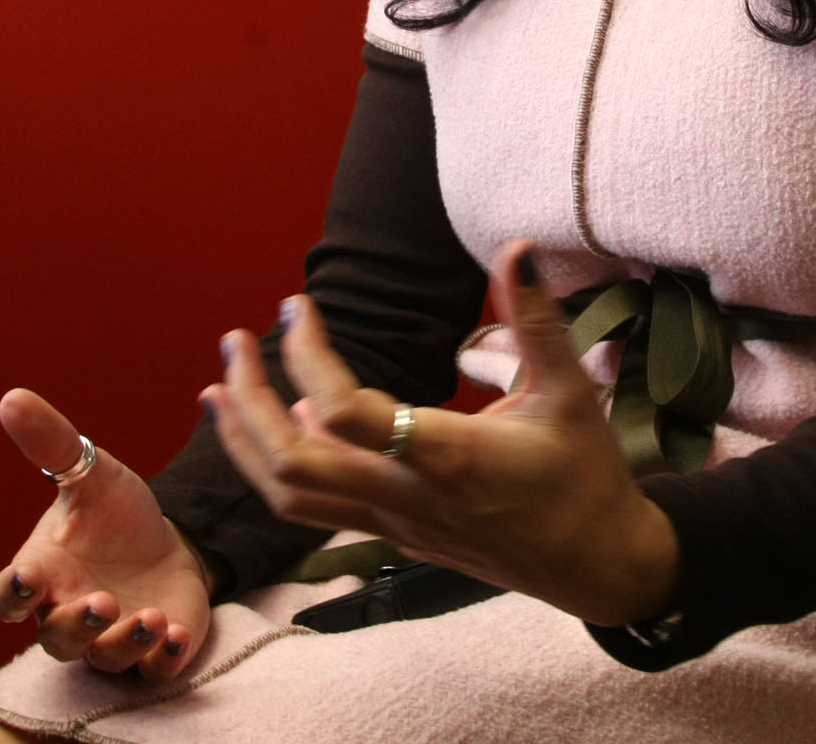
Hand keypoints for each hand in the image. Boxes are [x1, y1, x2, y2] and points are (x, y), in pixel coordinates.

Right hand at [0, 388, 210, 679]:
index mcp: (46, 573)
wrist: (169, 541)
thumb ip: (52, 442)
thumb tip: (12, 397)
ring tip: (149, 618)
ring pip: (104, 658)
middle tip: (100, 601)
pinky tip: (176, 635)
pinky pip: (151, 670)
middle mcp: (70, 613)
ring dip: (123, 641)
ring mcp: (111, 637)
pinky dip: (161, 658)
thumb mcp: (91, 473)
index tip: (29, 578)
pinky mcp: (153, 652)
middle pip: (56, 639)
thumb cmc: (115, 513)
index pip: (9, 597)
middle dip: (76, 624)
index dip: (14, 594)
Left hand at [204, 239, 680, 625]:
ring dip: (244, 441)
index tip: (300, 304)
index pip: (349, 412)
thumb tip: (516, 247)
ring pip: (289, 495)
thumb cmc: (585, 476)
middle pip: (294, 461)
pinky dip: (276, 466)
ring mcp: (393, 523)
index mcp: (448, 458)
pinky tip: (273, 426)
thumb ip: (537, 320)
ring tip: (220, 387)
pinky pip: (312, 507)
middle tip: (235, 341)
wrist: (594, 567)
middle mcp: (407, 497)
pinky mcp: (391, 535)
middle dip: (250, 400)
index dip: (309, 355)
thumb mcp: (570, 393)